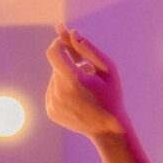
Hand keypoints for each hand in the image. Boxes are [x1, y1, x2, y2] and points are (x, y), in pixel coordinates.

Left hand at [45, 23, 129, 139]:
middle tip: (85, 65)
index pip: (54, 51)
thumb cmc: (111, 95)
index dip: (59, 44)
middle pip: (56, 65)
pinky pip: (53, 91)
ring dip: (67, 76)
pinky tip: (79, 98)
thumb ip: (88, 49)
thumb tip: (71, 32)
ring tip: (86, 87)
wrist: (108, 129)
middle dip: (68, 61)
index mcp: (73, 80)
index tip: (67, 42)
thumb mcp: (107, 69)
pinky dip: (64, 90)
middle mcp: (59, 92)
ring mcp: (53, 103)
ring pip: (55, 78)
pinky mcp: (51, 111)